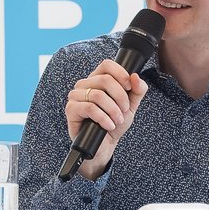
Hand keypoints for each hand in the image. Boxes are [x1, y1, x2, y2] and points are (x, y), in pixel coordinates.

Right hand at [64, 59, 147, 179]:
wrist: (104, 145)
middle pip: (105, 80)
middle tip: (124, 110)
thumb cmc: (114, 123)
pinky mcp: (71, 109)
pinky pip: (89, 108)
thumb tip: (136, 77)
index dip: (121, 74)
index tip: (129, 87)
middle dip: (120, 97)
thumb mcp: (130, 106)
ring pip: (98, 95)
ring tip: (117, 120)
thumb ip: (137, 91)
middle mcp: (84, 85)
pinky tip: (108, 125)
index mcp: (97, 79)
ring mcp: (76, 96)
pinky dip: (103, 118)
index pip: (107, 65)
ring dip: (113, 110)